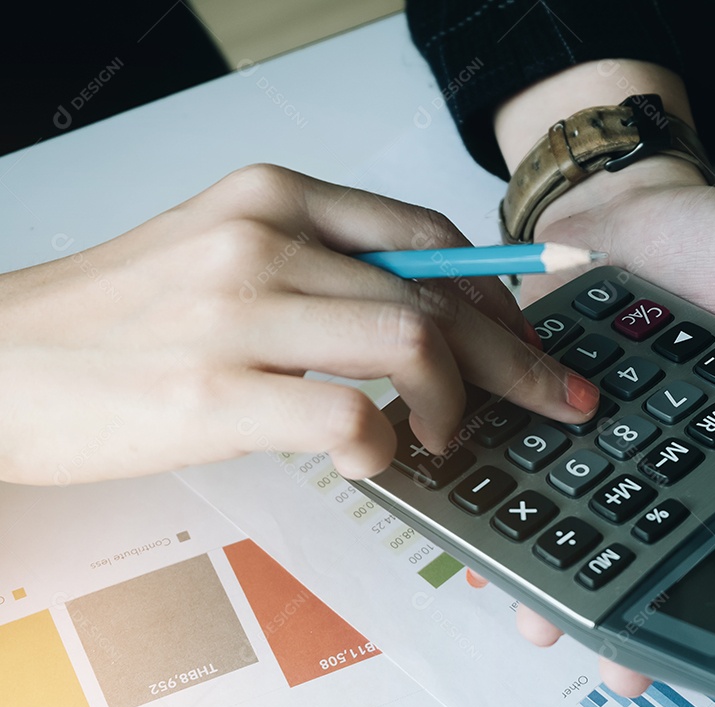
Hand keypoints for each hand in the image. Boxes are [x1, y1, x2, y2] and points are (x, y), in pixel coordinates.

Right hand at [0, 164, 598, 484]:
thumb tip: (422, 324)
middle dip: (516, 359)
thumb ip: (319, 270)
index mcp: (273, 198)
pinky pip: (351, 417)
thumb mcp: (222, 254)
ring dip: (456, 405)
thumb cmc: (117, 316)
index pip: (428, 234)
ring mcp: (239, 313)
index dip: (495, 294)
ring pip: (412, 344)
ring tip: (445, 438)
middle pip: (439, 295)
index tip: (527, 336)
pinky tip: (373, 458)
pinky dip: (385, 446)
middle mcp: (264, 240)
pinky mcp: (214, 394)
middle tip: (554, 398)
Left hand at [513, 155, 714, 694]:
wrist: (618, 204)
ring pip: (575, 524)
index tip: (709, 633)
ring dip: (556, 577)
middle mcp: (658, 452)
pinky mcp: (534, 411)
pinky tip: (485, 545)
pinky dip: (498, 508)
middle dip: (627, 604)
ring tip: (543, 617)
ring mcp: (592, 438)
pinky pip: (517, 470)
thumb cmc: (712, 242)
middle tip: (620, 654)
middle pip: (644, 546)